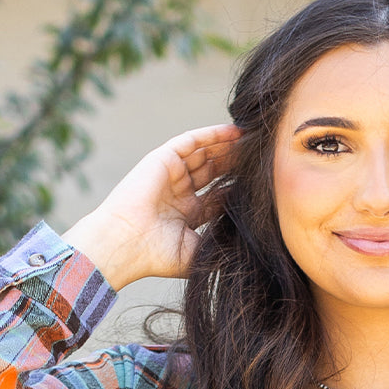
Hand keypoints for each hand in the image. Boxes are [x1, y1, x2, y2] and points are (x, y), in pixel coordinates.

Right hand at [62, 122, 242, 289]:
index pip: (217, 197)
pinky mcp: (162, 158)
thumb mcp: (196, 252)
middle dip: (234, 164)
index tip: (262, 184)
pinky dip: (212, 134)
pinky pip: (191, 141)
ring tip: (252, 141)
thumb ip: (218, 242)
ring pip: (204, 154)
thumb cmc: (158, 256)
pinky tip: (234, 132)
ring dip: (227, 147)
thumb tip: (248, 241)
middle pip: (213, 172)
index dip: (237, 189)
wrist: (126, 244)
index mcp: (186, 216)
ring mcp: (170, 175)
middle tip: (260, 158)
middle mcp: (179, 193)